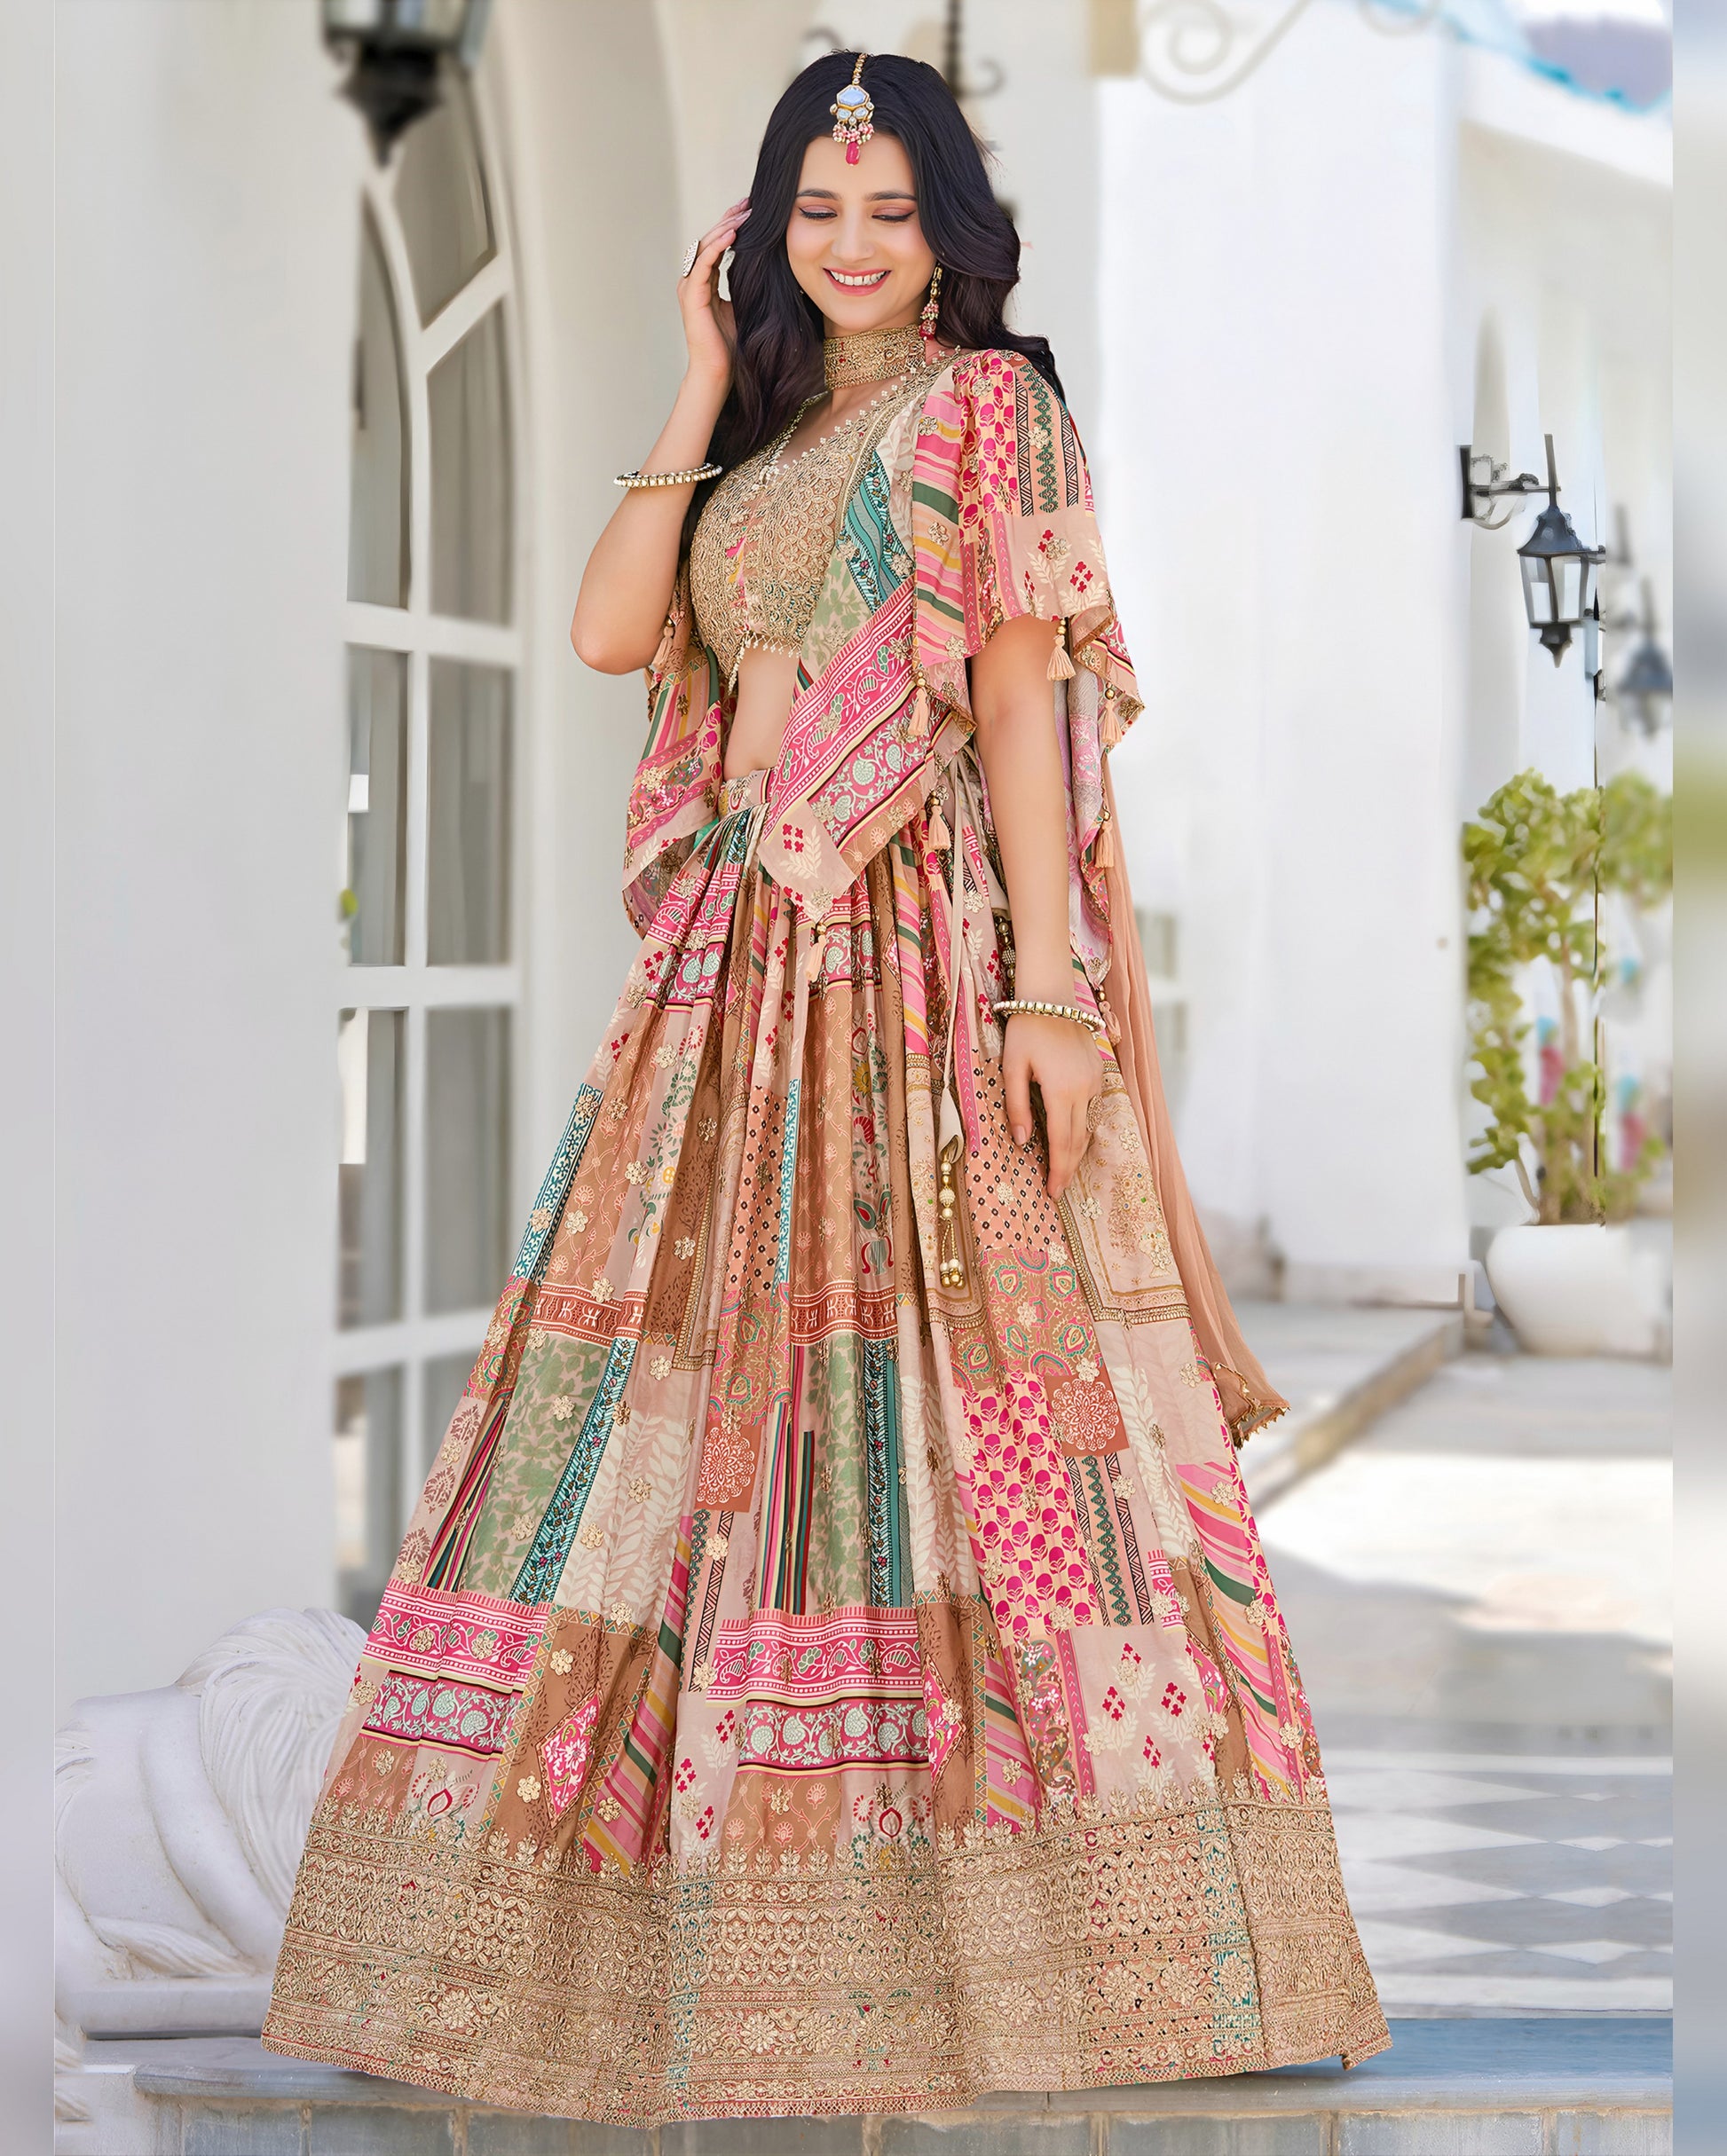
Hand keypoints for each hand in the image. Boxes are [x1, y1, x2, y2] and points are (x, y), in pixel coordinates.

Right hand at [678, 197, 748, 391]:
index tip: (752, 210)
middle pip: (710, 240)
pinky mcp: (691, 296)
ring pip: (705, 245)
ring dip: (725, 226)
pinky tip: (732, 232)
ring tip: (744, 212)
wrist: (718, 374)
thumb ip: (747, 288)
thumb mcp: (744, 308)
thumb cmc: (732, 348)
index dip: (733, 226)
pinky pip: (703, 262)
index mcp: (704, 283)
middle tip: (749, 202)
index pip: (717, 246)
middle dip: (730, 219)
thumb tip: (772, 272)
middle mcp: (693, 281)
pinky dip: (717, 245)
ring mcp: (689, 287)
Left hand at [1002, 1009, 1101, 1198]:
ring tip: (1062, 1168)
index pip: (1063, 1143)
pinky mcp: (1099, 1072)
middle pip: (1079, 1141)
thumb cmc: (1026, 1030)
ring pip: (1089, 1126)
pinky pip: (1092, 1108)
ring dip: (1076, 1150)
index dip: (1059, 1172)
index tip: (1053, 1193)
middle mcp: (1085, 1089)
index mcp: (1062, 1091)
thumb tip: (1024, 1142)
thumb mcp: (1012, 1068)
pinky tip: (1070, 1136)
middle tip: (1057, 1189)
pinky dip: (1082, 1127)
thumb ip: (1017, 1107)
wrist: (1051, 996)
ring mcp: (1095, 1080)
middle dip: (1068, 1168)